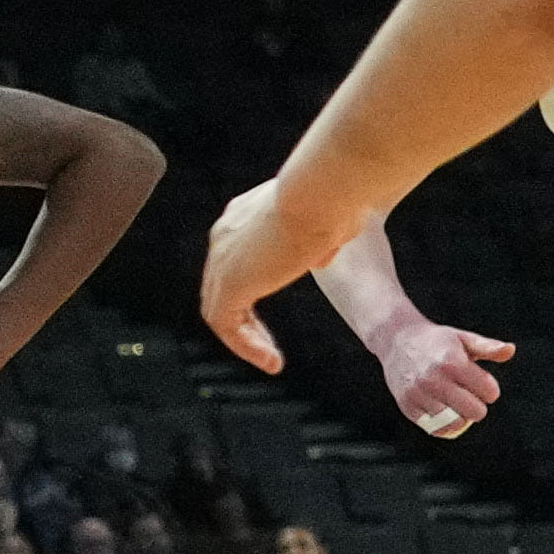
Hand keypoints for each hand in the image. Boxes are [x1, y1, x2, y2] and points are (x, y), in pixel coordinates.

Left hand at [191, 178, 325, 374]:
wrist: (320, 193)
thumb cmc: (334, 199)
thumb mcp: (329, 221)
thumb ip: (319, 240)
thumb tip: (318, 258)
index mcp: (245, 215)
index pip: (236, 257)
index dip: (253, 283)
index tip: (271, 304)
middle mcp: (226, 234)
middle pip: (221, 285)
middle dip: (243, 317)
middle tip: (264, 343)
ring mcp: (223, 258)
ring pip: (219, 308)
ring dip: (244, 338)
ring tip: (268, 360)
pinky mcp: (230, 281)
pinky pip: (225, 323)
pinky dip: (245, 345)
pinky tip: (270, 361)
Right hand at [343, 300, 508, 442]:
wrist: (396, 340)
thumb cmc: (437, 341)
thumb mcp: (463, 339)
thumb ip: (488, 347)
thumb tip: (510, 350)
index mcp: (452, 362)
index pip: (489, 392)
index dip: (490, 390)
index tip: (480, 382)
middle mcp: (434, 379)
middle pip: (475, 412)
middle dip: (478, 406)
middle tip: (469, 396)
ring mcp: (418, 393)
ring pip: (455, 423)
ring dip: (461, 417)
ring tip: (457, 406)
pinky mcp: (407, 405)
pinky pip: (435, 428)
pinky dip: (444, 425)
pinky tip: (445, 413)